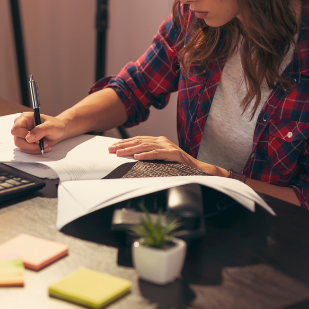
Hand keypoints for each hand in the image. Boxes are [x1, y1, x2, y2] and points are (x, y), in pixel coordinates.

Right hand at [11, 112, 67, 154]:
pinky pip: (25, 150)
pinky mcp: (25, 142)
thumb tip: (29, 138)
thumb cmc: (55, 125)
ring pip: (21, 147)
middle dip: (31, 145)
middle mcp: (21, 126)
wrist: (59, 131)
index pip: (16, 129)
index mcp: (25, 118)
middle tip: (42, 144)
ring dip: (34, 149)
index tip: (36, 139)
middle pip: (17, 140)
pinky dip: (35, 150)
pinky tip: (43, 147)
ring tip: (45, 145)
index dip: (24, 136)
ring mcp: (22, 135)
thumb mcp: (50, 126)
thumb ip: (40, 130)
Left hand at [108, 135, 223, 175]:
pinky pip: (157, 154)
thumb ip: (150, 155)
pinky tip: (137, 157)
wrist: (197, 168)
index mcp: (159, 140)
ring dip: (131, 150)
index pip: (138, 140)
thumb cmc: (178, 165)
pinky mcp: (174, 153)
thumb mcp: (161, 158)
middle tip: (111, 149)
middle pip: (139, 141)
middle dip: (123, 145)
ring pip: (145, 146)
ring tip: (119, 153)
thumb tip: (132, 157)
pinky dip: (146, 155)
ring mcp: (168, 146)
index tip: (112, 146)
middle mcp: (162, 141)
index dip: (125, 142)